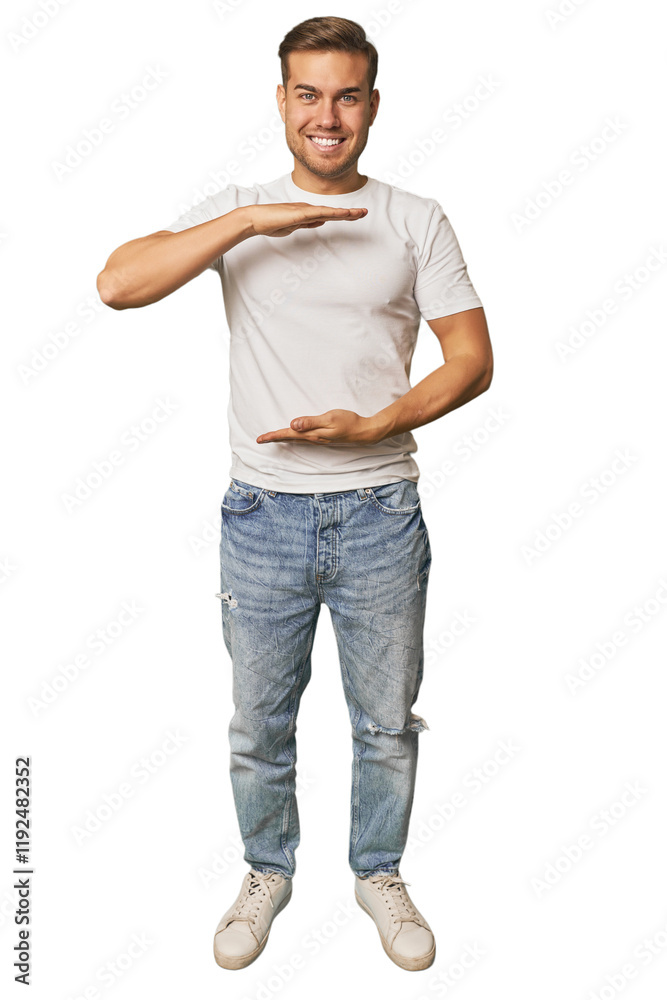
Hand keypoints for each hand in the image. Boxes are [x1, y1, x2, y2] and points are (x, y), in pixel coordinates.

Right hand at [247, 202, 366, 237]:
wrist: (256, 219)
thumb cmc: (271, 223)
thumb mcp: (293, 227)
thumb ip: (307, 223)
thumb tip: (322, 221)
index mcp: (306, 213)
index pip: (329, 214)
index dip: (343, 215)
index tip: (355, 215)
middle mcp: (307, 209)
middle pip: (333, 211)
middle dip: (349, 213)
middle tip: (364, 212)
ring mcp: (304, 210)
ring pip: (330, 211)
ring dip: (345, 213)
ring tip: (360, 213)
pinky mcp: (300, 213)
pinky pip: (320, 213)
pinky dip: (333, 213)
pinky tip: (343, 214)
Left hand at [256, 409, 378, 445]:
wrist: (364, 432)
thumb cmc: (348, 422)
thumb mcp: (330, 418)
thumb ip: (311, 422)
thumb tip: (293, 424)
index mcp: (312, 434)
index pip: (288, 434)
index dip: (273, 436)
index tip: (260, 439)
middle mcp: (313, 439)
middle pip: (289, 438)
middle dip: (274, 438)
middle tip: (260, 440)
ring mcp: (318, 439)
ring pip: (295, 439)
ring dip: (282, 438)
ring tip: (271, 438)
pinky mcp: (322, 437)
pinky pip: (302, 439)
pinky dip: (293, 438)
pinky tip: (292, 436)